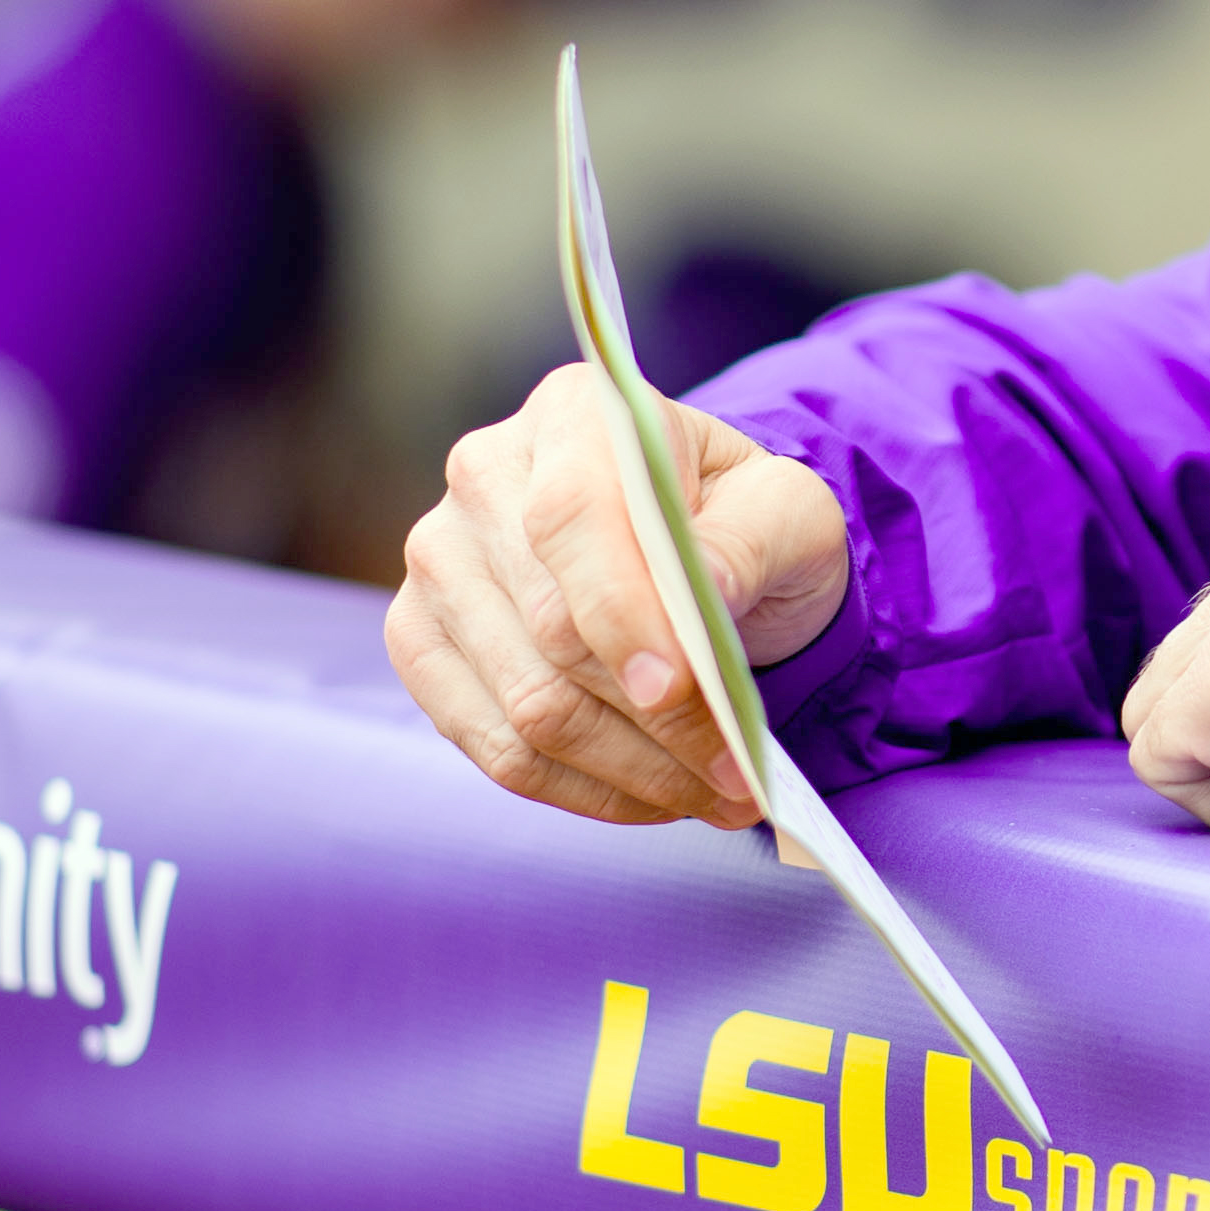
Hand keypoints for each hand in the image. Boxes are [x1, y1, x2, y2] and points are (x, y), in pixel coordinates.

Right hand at [390, 363, 851, 829]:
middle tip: (745, 778)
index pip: (575, 518)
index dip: (623, 612)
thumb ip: (750, 541)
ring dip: (633, 772)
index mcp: (575, 414)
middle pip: (552, 629)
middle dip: (660, 722)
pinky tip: (653, 796)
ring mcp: (438, 562)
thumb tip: (705, 593)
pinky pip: (493, 747)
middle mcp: (483, 476)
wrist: (699, 552)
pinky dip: (583, 790)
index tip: (682, 688)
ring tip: (718, 795)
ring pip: (525, 704)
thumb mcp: (788, 512)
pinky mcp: (421, 642)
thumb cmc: (745, 525)